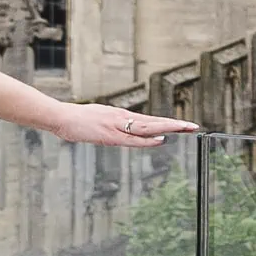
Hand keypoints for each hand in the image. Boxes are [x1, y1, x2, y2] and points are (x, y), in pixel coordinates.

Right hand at [50, 105, 197, 148]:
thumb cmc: (79, 120)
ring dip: (167, 128)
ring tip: (184, 128)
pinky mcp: (110, 134)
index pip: (150, 120)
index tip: (183, 125)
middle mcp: (123, 118)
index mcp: (122, 116)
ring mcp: (117, 125)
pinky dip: (148, 140)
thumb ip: (113, 125)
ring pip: (148, 127)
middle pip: (154, 122)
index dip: (167, 123)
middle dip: (174, 125)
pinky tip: (160, 139)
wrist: (62, 117)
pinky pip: (133, 138)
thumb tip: (122, 130)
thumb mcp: (100, 121)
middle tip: (193, 126)